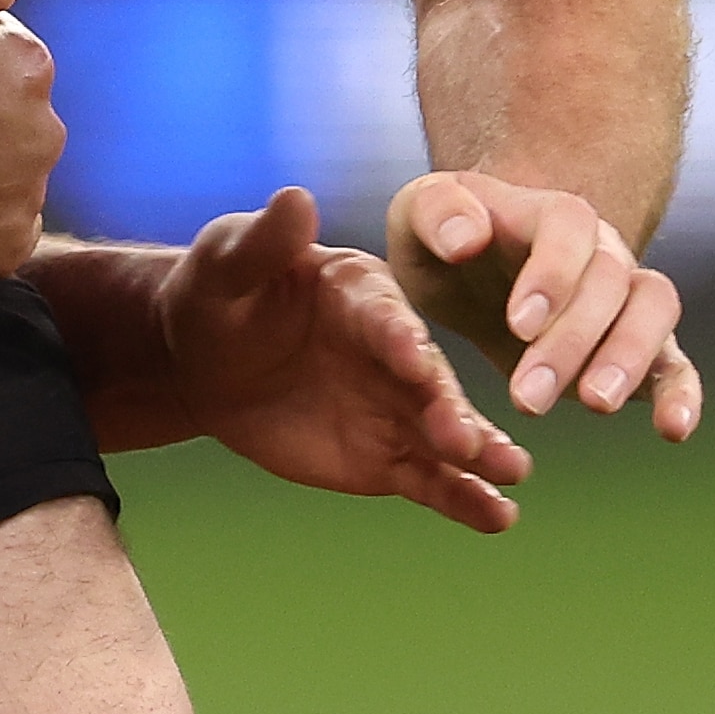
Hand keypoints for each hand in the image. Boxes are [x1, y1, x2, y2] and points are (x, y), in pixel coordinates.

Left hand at [158, 186, 530, 534]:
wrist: (202, 361)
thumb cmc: (216, 295)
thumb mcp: (225, 264)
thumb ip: (262, 242)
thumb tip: (296, 197)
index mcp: (361, 293)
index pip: (384, 315)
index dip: (397, 337)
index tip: (412, 358)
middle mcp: (394, 349)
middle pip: (429, 380)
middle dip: (447, 407)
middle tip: (464, 438)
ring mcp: (396, 406)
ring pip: (444, 432)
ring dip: (479, 453)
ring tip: (512, 473)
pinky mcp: (388, 455)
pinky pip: (431, 479)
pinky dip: (465, 498)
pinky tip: (498, 516)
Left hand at [386, 170, 700, 436]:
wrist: (468, 265)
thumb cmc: (442, 235)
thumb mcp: (418, 213)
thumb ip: (437, 213)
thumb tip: (468, 239)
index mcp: (548, 211)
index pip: (570, 227)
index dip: (553, 274)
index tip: (518, 324)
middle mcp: (601, 249)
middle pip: (610, 283)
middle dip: (571, 341)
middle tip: (526, 396)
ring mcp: (626, 298)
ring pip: (653, 315)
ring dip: (627, 362)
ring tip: (593, 404)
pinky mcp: (640, 348)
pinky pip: (675, 364)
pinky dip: (682, 393)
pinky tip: (673, 430)